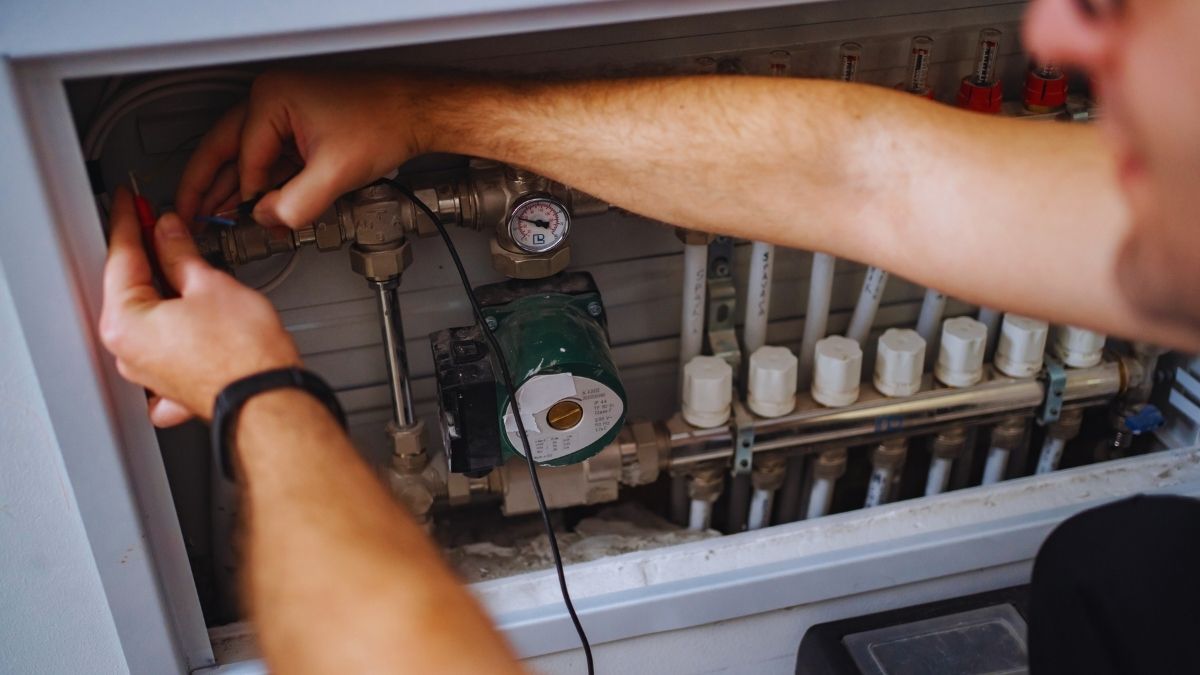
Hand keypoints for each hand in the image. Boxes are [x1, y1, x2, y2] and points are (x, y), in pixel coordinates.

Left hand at [100, 187, 300, 425]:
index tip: (131, 204)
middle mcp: (129, 352)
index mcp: (125, 323)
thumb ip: (180, 253)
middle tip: (160, 225)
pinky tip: (188, 312)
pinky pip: (163, 347)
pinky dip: (172, 327)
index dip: (131, 222)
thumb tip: (168, 233)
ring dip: (163, 288)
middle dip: (147, 255)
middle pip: (131, 288)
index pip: (121, 257)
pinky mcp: (172, 385)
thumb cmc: (246, 355)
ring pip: (148, 317)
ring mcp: (149, 373)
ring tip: (184, 263)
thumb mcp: (210, 285)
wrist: (270, 399)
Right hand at [175, 70, 425, 228]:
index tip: (247, 222)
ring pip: (245, 155)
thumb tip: (268, 220)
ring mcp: (283, 112)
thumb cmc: (386, 122)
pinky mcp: (299, 127)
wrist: (417, 112)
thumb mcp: (336, 173)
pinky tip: (253, 205)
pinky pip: (269, 158)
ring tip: (213, 216)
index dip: (247, 196)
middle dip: (206, 186)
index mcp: (271, 100)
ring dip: (234, 187)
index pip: (243, 158)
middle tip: (186, 215)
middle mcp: (270, 100)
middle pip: (224, 149)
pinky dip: (261, 182)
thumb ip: (297, 204)